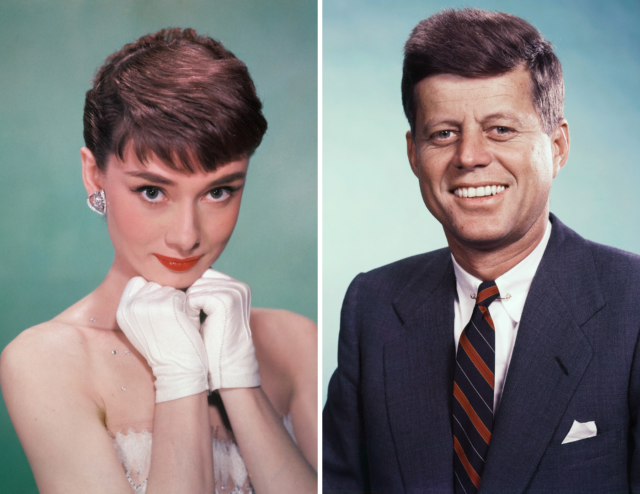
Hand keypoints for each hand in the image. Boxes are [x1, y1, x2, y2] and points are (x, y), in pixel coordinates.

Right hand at [116, 277, 208, 402]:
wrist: (177, 370)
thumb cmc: (165, 347)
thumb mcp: (141, 326)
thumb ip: (140, 303)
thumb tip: (150, 281)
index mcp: (122, 310)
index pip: (138, 282)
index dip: (153, 293)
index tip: (160, 312)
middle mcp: (131, 305)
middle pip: (155, 283)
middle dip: (166, 296)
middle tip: (170, 321)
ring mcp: (149, 304)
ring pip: (170, 287)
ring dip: (178, 301)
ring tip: (176, 323)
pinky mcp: (168, 305)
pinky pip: (183, 294)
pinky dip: (188, 306)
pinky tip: (184, 323)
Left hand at [186, 269, 260, 390]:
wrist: (227, 366)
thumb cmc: (213, 342)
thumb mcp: (209, 312)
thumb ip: (202, 292)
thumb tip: (176, 278)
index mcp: (236, 286)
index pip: (201, 276)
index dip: (190, 294)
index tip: (194, 314)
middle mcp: (238, 286)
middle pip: (196, 279)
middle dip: (188, 299)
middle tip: (196, 321)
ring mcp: (233, 291)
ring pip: (193, 288)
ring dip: (188, 307)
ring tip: (197, 325)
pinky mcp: (225, 300)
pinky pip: (193, 298)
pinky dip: (189, 313)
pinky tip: (197, 327)